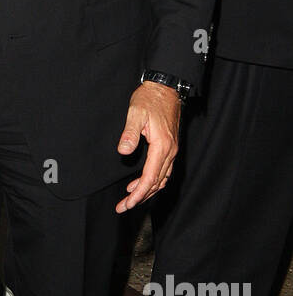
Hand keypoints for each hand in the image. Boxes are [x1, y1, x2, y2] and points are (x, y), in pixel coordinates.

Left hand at [115, 81, 180, 212]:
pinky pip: (163, 171)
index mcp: (162, 146)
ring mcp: (172, 150)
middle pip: (157, 183)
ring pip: (161, 179)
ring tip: (130, 199)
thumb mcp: (135, 113)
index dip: (139, 193)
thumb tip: (124, 151)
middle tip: (123, 206)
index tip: (127, 203)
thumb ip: (129, 133)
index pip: (150, 178)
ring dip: (146, 191)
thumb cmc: (150, 99)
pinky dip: (153, 181)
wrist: (166, 88)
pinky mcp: (170, 147)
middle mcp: (170, 151)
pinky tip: (140, 182)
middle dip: (140, 197)